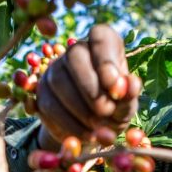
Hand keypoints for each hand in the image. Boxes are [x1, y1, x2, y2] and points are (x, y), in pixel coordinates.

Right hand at [36, 24, 141, 149]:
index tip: (116, 86)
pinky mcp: (41, 91)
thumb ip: (130, 94)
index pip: (101, 36)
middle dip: (91, 88)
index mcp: (104, 44)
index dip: (107, 60)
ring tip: (97, 128)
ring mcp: (55, 68)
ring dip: (79, 109)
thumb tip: (130, 85)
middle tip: (106, 112)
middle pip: (75, 56)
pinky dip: (68, 124)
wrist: (93, 127)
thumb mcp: (128, 102)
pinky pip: (49, 104)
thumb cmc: (116, 107)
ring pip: (58, 81)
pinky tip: (84, 135)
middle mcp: (76, 50)